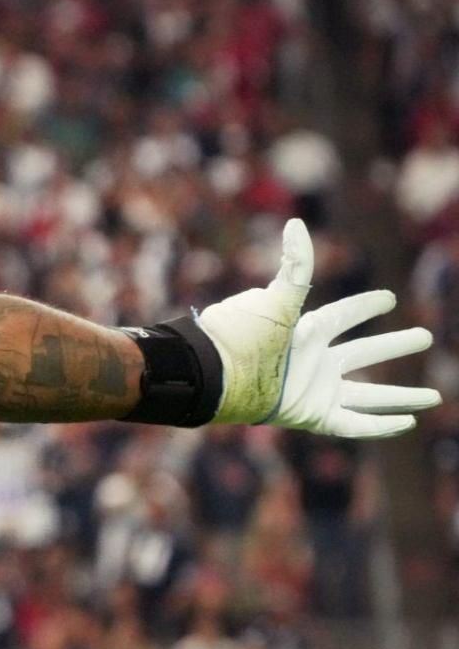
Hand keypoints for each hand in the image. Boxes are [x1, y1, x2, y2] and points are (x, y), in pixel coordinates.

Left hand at [199, 218, 439, 437]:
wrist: (214, 376)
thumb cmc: (241, 336)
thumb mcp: (275, 299)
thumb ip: (295, 266)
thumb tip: (297, 223)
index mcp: (305, 332)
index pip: (343, 316)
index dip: (365, 306)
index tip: (391, 299)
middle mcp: (314, 361)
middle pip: (365, 353)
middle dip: (395, 345)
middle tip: (426, 337)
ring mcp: (315, 389)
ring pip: (369, 394)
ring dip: (401, 396)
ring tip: (435, 397)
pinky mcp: (313, 415)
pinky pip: (355, 424)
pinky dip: (381, 425)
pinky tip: (408, 422)